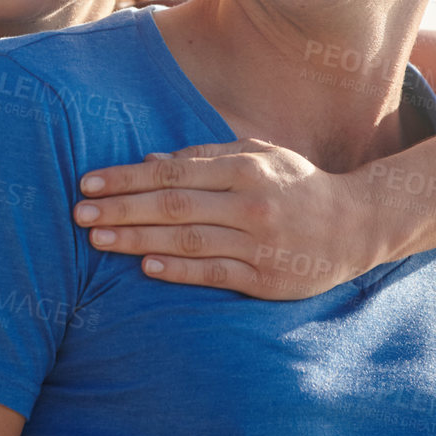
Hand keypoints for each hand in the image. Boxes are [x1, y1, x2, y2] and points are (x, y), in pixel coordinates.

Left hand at [72, 139, 381, 299]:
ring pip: (187, 241)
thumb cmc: (297, 184)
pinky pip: (214, 273)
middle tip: (78, 214)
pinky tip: (145, 266)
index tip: (88, 183)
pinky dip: (178, 270)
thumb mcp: (259, 156)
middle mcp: (250, 203)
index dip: (126, 178)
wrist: (357, 225)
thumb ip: (205, 157)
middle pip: (172, 206)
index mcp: (245, 168)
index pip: (172, 173)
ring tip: (98, 240)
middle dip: (121, 209)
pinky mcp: (266, 278)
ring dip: (137, 239)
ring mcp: (259, 243)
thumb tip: (150, 162)